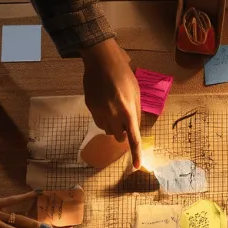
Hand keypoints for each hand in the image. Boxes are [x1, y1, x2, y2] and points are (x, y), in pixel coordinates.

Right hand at [80, 38, 144, 168]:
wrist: (102, 61)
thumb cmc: (124, 75)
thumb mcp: (136, 93)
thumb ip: (135, 112)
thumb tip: (133, 128)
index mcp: (128, 111)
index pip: (133, 138)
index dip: (136, 153)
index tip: (137, 166)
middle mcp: (113, 114)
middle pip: (119, 137)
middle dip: (123, 133)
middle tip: (124, 121)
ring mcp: (99, 112)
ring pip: (107, 131)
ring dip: (112, 126)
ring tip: (114, 109)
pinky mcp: (90, 107)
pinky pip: (98, 121)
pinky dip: (103, 118)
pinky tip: (105, 104)